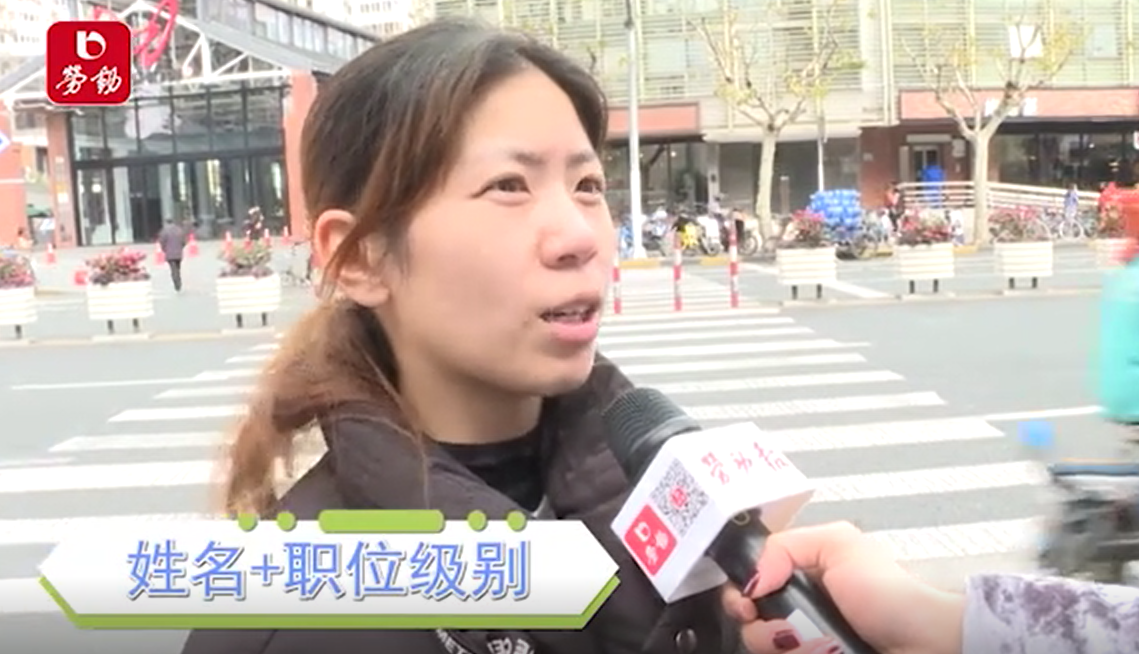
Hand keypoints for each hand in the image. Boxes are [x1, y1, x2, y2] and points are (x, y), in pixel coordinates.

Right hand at [722, 522, 965, 653]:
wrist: (927, 645)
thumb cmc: (889, 593)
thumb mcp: (839, 544)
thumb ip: (785, 546)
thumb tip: (753, 581)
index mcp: (799, 579)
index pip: (748, 587)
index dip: (740, 595)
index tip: (748, 602)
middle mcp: (796, 615)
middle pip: (748, 625)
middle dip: (758, 628)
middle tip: (783, 631)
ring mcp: (805, 645)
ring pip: (764, 649)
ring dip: (779, 646)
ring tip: (817, 645)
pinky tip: (822, 652)